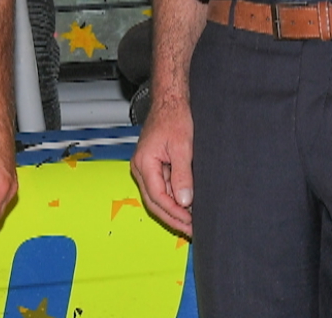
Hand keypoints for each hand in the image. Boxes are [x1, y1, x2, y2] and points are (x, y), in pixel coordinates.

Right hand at [132, 96, 194, 235]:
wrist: (170, 101)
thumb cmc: (174, 118)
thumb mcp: (182, 147)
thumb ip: (183, 175)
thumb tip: (185, 201)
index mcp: (144, 164)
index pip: (158, 197)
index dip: (174, 213)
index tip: (190, 223)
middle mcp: (140, 168)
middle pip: (155, 202)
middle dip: (173, 217)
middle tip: (191, 230)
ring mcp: (146, 167)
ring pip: (158, 196)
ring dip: (174, 209)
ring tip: (191, 221)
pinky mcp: (154, 165)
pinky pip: (162, 186)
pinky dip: (174, 197)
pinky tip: (187, 204)